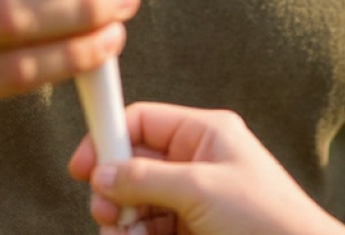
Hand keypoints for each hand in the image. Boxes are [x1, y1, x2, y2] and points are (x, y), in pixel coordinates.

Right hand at [69, 103, 344, 234]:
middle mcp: (197, 160)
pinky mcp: (194, 230)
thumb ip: (146, 178)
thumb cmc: (264, 218)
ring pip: (139, 202)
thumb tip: (101, 172)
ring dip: (123, 220)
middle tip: (106, 213)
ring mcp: (195, 199)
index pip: (145, 121)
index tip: (80, 165)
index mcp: (205, 133)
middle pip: (135, 164)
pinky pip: (151, 228)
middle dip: (114, 188)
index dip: (110, 136)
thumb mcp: (200, 189)